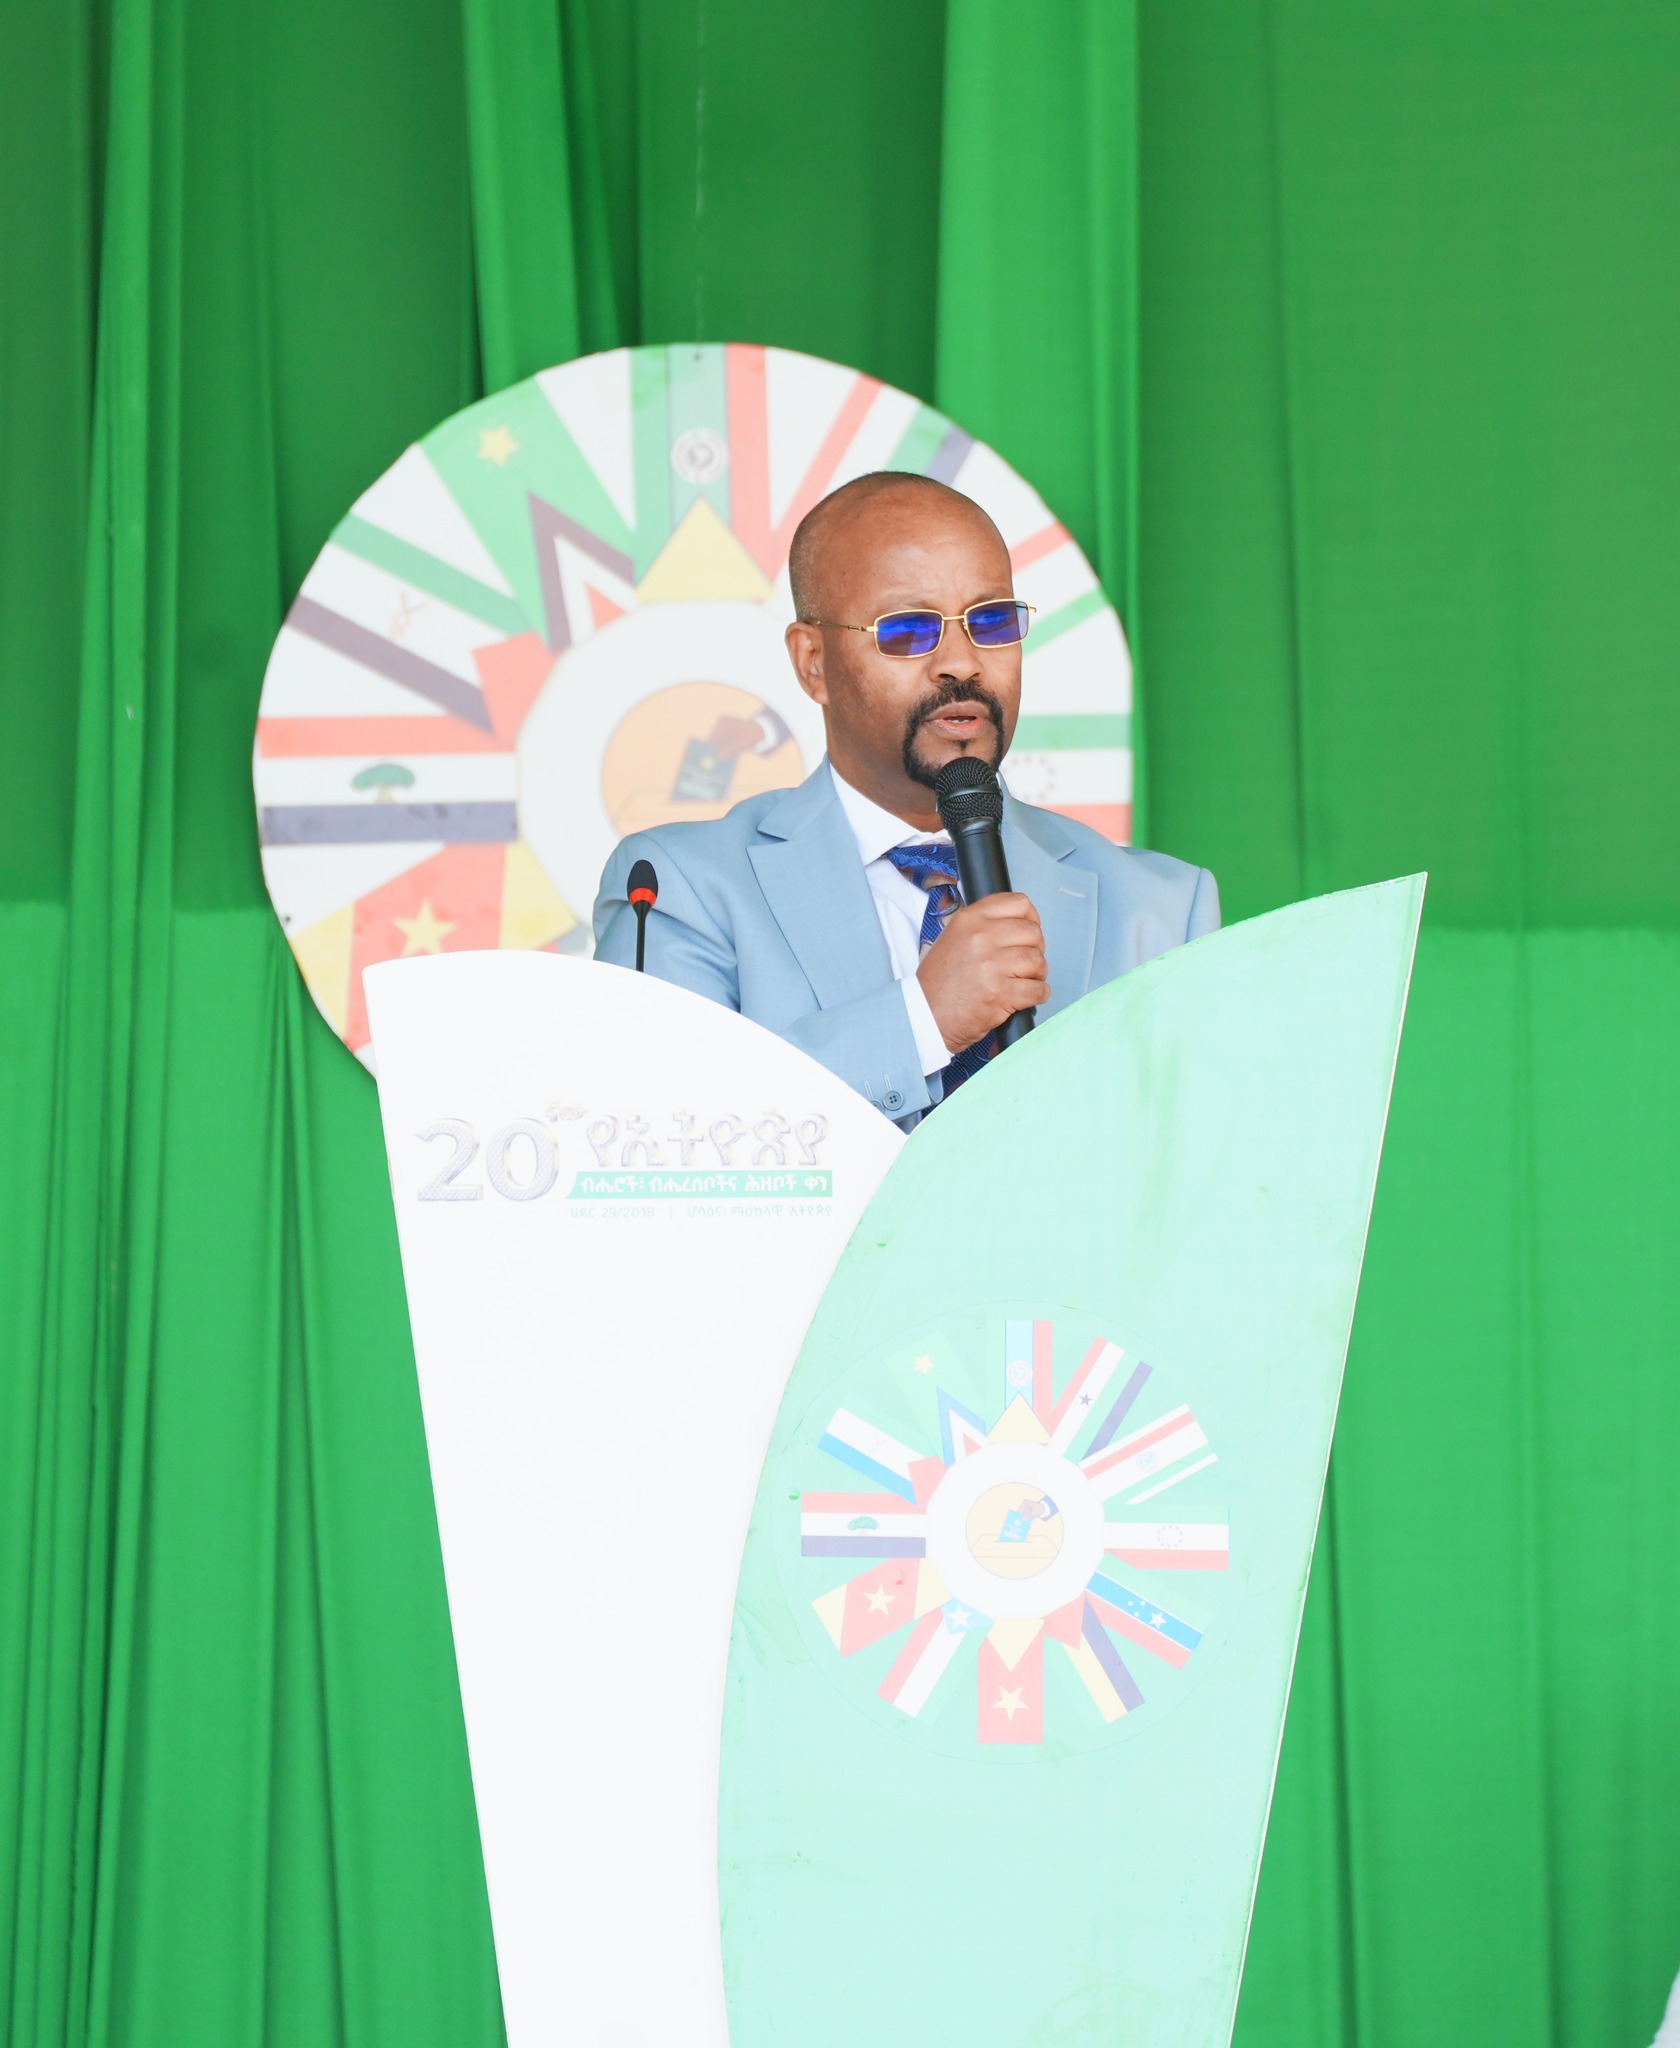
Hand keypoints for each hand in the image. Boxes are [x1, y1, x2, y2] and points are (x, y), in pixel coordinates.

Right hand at [916, 894, 1048, 1052]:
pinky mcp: (1000, 993)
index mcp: (970, 919)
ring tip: (1022, 981)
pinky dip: (1037, 994)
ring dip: (1037, 974)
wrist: (925, 1015)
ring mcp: (991, 966)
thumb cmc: (940, 982)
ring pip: (1038, 961)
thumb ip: (984, 926)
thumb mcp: (954, 937)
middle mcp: (981, 938)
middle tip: (1024, 964)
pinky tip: (1023, 997)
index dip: (1031, 919)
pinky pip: (1038, 989)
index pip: (1019, 903)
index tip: (1027, 934)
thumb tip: (1020, 924)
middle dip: (1035, 950)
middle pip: (1034, 933)